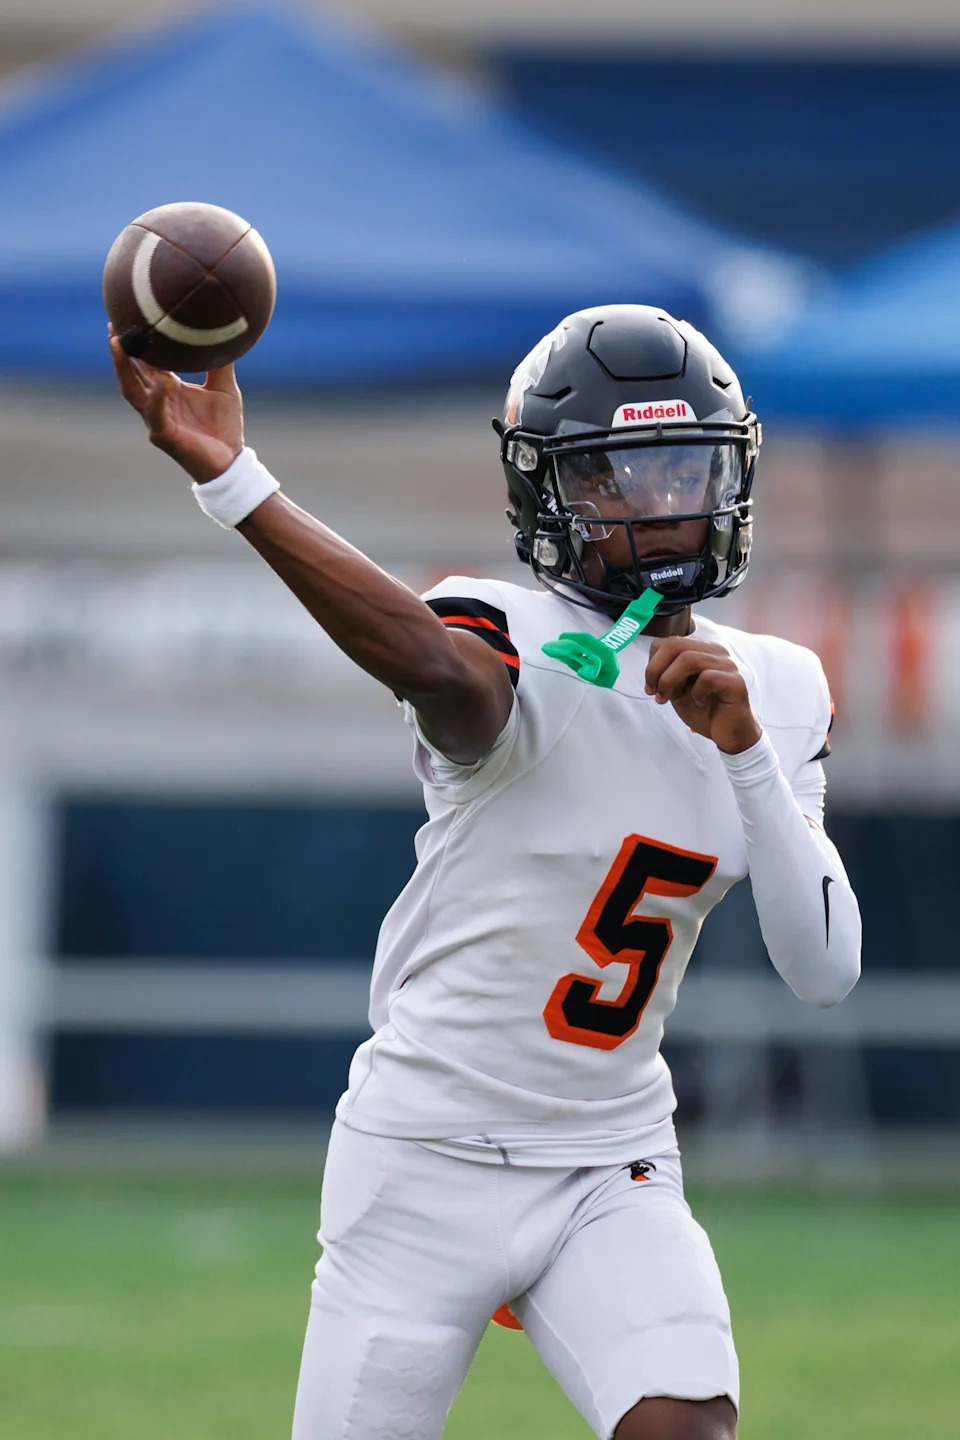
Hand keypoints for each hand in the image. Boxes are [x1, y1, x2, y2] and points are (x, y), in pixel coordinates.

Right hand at [108, 326, 243, 482]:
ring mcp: (157, 420)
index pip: (144, 363)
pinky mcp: (165, 437)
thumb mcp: (223, 387)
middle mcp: (156, 403)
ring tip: (121, 346)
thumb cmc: (224, 426)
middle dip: (120, 352)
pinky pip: (157, 416)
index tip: (128, 318)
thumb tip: (225, 333)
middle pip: (130, 374)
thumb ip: (220, 363)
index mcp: (167, 389)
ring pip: (133, 392)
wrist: (231, 459)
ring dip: (125, 370)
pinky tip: (163, 383)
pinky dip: (158, 399)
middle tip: (113, 328)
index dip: (135, 344)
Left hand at [645, 636, 761, 753]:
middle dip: (655, 669)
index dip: (653, 663)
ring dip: (669, 681)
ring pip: (689, 659)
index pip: (669, 641)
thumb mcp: (677, 690)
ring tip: (667, 698)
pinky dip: (696, 692)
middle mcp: (716, 651)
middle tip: (653, 692)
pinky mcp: (736, 682)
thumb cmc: (705, 710)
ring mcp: (727, 665)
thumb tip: (651, 669)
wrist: (729, 734)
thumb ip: (666, 675)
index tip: (650, 686)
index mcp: (701, 649)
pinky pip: (708, 678)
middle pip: (676, 645)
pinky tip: (699, 702)